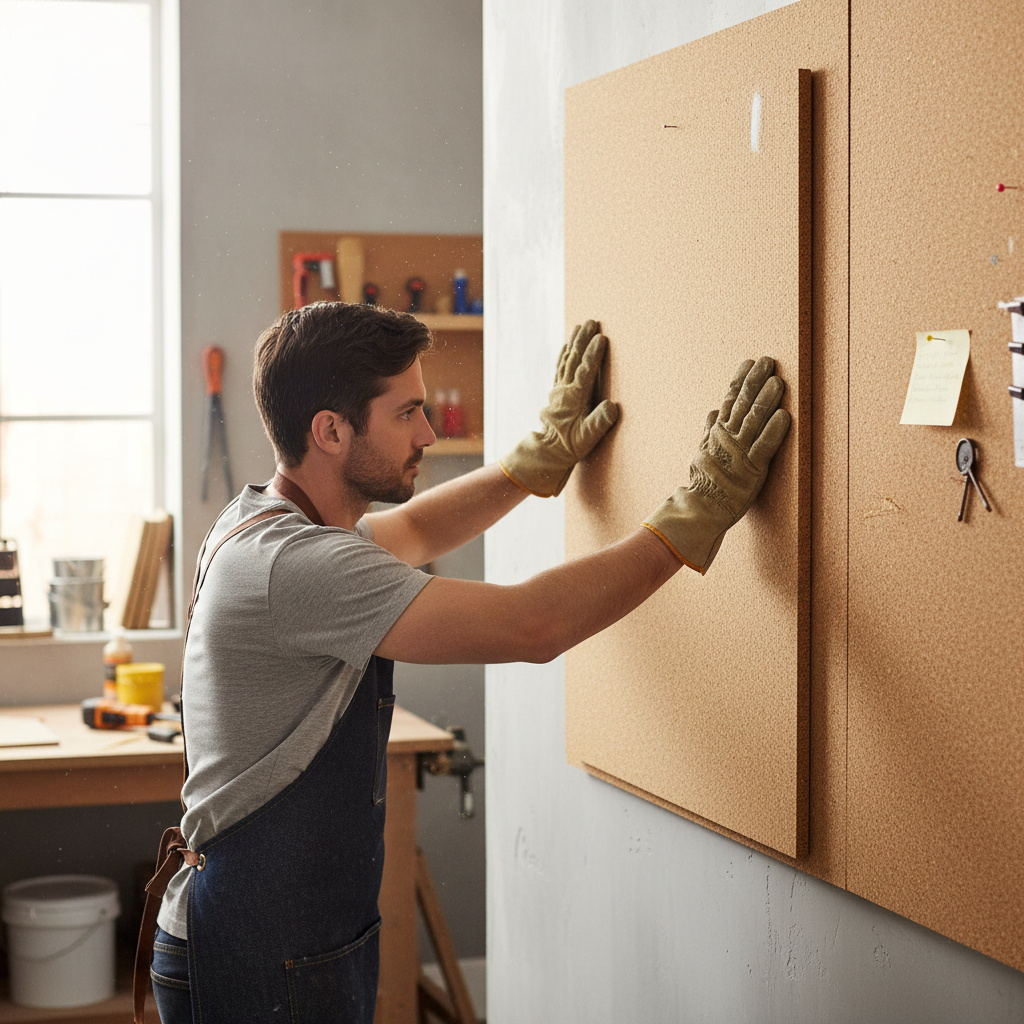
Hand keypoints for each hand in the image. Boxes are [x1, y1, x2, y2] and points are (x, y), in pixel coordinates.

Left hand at [500, 320, 618, 496]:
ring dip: (574, 342)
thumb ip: (599, 422)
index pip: (585, 371)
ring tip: (580, 325)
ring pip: (566, 360)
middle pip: (574, 359)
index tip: (601, 337)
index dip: (593, 354)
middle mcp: (564, 390)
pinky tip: (567, 345)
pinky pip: (560, 368)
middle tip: (591, 321)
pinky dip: (564, 354)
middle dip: (583, 339)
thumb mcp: (587, 439)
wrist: (548, 452)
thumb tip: (612, 406)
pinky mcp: (557, 392)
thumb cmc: (570, 446)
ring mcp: (559, 390)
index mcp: (574, 399)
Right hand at [642, 356, 789, 573]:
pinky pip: (764, 446)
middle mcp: (727, 438)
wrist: (701, 508)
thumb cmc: (703, 482)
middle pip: (743, 403)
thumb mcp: (701, 451)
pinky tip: (784, 415)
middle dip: (756, 380)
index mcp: (717, 432)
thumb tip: (714, 411)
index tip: (749, 362)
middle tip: (768, 361)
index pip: (730, 399)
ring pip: (754, 420)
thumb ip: (709, 430)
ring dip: (767, 399)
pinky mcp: (752, 469)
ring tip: (778, 382)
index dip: (740, 379)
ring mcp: (739, 452)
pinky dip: (774, 430)